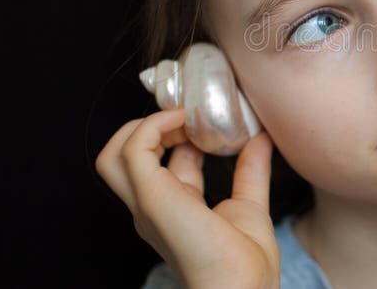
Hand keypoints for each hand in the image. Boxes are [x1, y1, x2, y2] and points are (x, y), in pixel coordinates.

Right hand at [95, 108, 280, 288]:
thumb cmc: (247, 264)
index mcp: (172, 209)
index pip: (161, 162)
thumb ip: (251, 171)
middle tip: (191, 113)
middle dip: (153, 126)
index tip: (205, 119)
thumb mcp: (249, 205)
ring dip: (145, 125)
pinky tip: (181, 120)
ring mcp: (148, 203)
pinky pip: (132, 150)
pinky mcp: (151, 196)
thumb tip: (262, 138)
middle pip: (125, 156)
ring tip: (183, 116)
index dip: (178, 134)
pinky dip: (151, 126)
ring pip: (114, 153)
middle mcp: (153, 206)